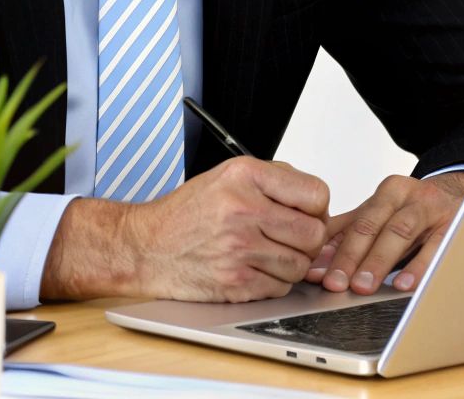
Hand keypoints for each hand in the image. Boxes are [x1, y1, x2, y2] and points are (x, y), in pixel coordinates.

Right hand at [42, 156, 331, 302]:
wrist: (145, 248)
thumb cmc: (188, 213)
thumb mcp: (228, 176)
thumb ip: (275, 179)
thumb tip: (317, 200)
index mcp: (246, 177)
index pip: (317, 194)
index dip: (317, 208)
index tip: (306, 214)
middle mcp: (243, 210)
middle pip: (314, 233)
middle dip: (309, 239)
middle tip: (291, 238)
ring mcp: (239, 249)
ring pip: (301, 265)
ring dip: (293, 263)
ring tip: (271, 254)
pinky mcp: (235, 282)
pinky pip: (280, 287)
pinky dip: (274, 282)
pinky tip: (255, 269)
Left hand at [307, 171, 463, 294]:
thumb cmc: (419, 212)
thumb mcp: (386, 216)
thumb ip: (351, 235)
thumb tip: (317, 263)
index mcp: (388, 192)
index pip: (356, 222)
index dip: (335, 250)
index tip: (319, 275)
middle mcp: (409, 195)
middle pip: (374, 224)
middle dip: (352, 257)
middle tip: (337, 284)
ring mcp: (433, 208)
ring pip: (401, 231)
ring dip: (379, 260)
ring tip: (364, 286)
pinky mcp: (456, 223)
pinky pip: (436, 245)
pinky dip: (419, 266)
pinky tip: (405, 283)